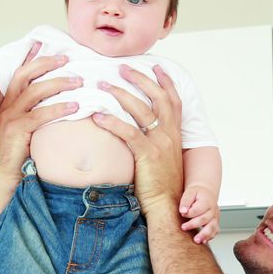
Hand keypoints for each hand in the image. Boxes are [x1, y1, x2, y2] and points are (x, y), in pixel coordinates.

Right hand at [0, 42, 80, 183]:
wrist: (6, 177)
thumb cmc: (20, 155)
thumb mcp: (26, 129)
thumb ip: (36, 114)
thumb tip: (59, 103)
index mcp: (8, 103)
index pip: (19, 73)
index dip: (31, 58)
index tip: (42, 43)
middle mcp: (7, 106)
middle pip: (25, 75)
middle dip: (46, 64)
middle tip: (67, 58)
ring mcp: (10, 118)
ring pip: (34, 91)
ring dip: (58, 83)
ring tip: (78, 81)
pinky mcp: (17, 131)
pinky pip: (40, 114)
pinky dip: (59, 108)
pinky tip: (75, 106)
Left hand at [91, 64, 183, 215]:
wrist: (168, 206)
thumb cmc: (163, 186)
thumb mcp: (164, 159)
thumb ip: (155, 143)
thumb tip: (138, 132)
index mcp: (175, 134)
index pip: (174, 100)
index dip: (166, 82)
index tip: (156, 67)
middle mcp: (170, 134)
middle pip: (157, 97)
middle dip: (139, 79)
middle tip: (122, 68)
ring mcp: (160, 143)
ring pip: (140, 109)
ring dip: (120, 94)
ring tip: (102, 85)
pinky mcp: (147, 154)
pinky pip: (127, 132)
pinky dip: (111, 121)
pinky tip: (97, 115)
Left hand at [180, 185, 219, 243]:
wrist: (206, 194)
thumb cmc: (197, 194)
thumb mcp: (190, 192)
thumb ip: (186, 201)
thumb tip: (183, 211)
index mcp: (207, 201)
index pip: (198, 209)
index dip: (189, 213)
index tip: (182, 214)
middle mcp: (212, 210)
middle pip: (204, 219)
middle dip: (193, 224)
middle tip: (183, 227)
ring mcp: (215, 218)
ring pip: (212, 227)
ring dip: (204, 235)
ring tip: (196, 240)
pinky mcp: (215, 223)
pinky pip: (214, 231)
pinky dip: (210, 237)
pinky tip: (203, 241)